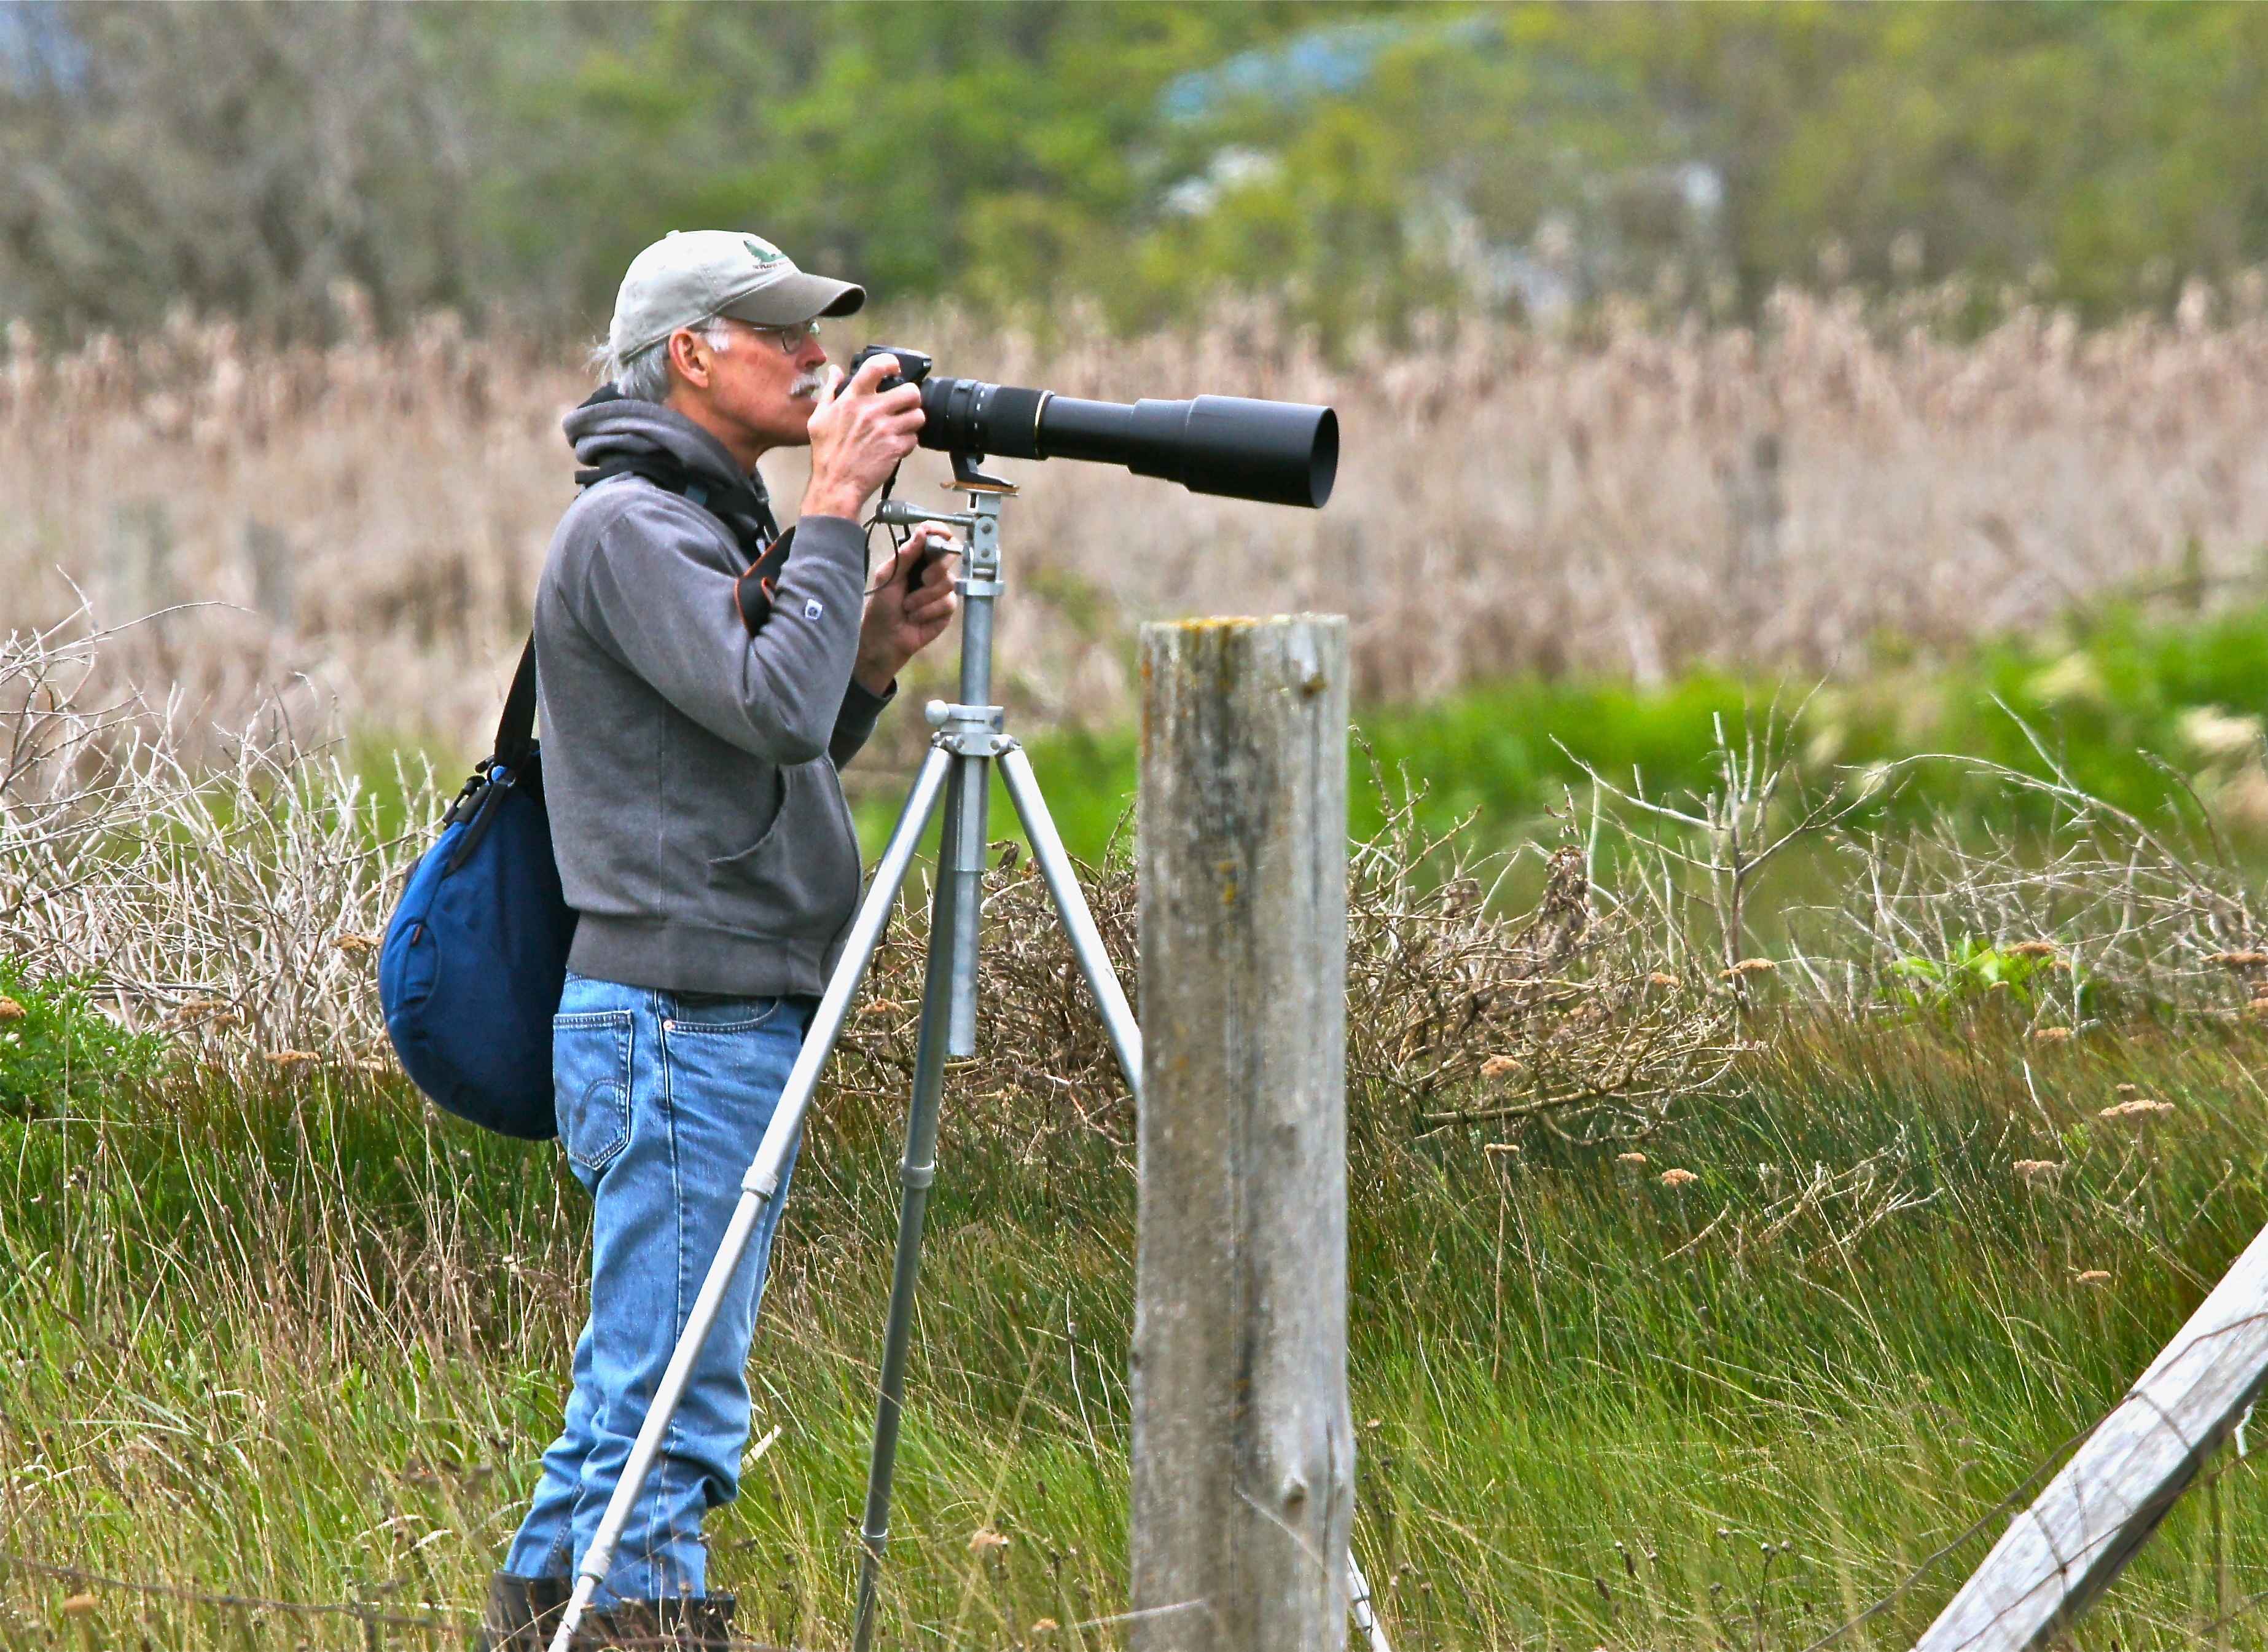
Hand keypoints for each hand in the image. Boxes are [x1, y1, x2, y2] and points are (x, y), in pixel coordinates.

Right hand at [802, 352, 923, 520]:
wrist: (835, 484)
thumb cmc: (826, 452)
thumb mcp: (819, 417)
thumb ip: (829, 391)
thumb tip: (835, 371)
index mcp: (852, 398)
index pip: (876, 367)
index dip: (891, 363)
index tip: (894, 369)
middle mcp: (871, 410)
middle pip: (911, 391)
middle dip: (911, 398)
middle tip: (904, 405)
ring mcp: (886, 429)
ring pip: (918, 415)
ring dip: (913, 421)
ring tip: (903, 426)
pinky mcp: (895, 448)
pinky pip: (914, 439)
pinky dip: (908, 443)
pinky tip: (897, 446)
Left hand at [855, 525, 959, 693]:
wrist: (883, 637)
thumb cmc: (881, 606)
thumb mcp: (888, 576)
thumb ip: (906, 554)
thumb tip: (923, 531)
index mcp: (916, 559)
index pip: (935, 538)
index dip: (941, 533)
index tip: (941, 534)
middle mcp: (931, 571)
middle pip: (950, 555)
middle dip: (937, 567)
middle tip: (924, 578)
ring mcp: (941, 591)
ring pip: (948, 582)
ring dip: (924, 597)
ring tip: (908, 607)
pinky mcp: (946, 610)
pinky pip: (947, 603)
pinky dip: (927, 611)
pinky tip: (915, 617)